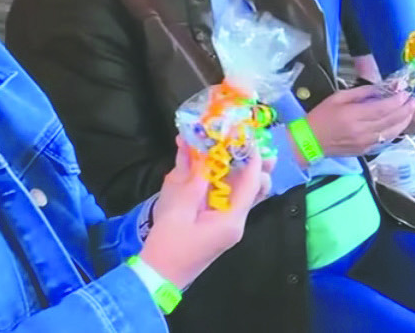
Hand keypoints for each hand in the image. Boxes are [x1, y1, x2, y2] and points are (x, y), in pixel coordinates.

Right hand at [138, 140, 269, 289]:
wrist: (157, 279)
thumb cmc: (167, 246)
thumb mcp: (177, 210)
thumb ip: (192, 178)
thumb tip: (200, 150)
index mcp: (231, 220)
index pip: (252, 183)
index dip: (252, 157)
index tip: (247, 136)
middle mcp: (237, 222)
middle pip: (257, 188)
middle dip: (256, 164)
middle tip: (248, 143)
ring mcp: (230, 225)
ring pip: (247, 192)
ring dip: (244, 171)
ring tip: (234, 149)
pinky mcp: (221, 225)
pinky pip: (233, 198)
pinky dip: (230, 181)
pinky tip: (219, 166)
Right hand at [306, 85, 414, 157]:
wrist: (309, 142)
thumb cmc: (321, 116)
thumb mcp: (339, 97)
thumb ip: (362, 92)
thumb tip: (381, 88)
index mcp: (354, 116)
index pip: (383, 108)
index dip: (397, 101)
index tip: (405, 93)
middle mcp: (362, 131)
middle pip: (391, 120)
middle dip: (405, 110)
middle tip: (413, 100)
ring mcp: (365, 143)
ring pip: (391, 132)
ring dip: (404, 121)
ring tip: (410, 110)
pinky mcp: (365, 151)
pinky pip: (385, 141)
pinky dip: (395, 132)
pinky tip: (400, 124)